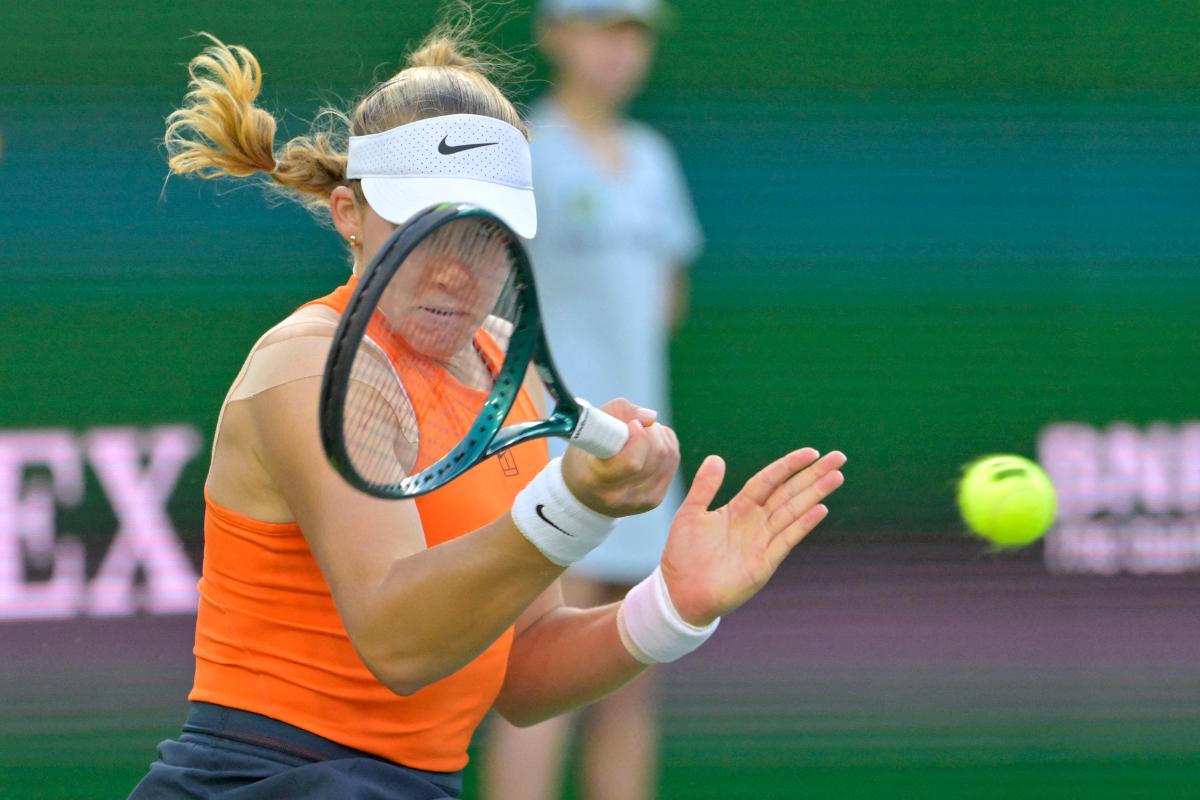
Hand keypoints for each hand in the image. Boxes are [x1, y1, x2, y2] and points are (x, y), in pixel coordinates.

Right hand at [561, 398, 678, 517]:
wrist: (584, 495)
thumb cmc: (584, 456)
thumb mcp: (587, 428)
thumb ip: (618, 412)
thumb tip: (651, 416)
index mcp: (597, 480)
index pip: (632, 462)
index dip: (639, 438)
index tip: (632, 424)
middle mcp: (620, 496)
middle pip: (657, 455)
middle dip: (651, 430)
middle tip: (636, 424)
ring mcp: (640, 501)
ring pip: (669, 456)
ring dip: (660, 435)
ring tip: (642, 432)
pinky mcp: (655, 499)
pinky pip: (673, 462)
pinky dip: (667, 444)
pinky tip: (651, 442)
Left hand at [660, 448, 846, 626]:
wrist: (680, 594)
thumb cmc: (683, 555)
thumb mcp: (691, 514)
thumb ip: (704, 487)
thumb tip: (716, 457)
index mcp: (739, 508)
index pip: (769, 480)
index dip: (788, 466)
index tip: (811, 452)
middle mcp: (755, 522)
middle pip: (789, 492)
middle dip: (813, 475)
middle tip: (839, 457)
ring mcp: (762, 542)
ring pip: (793, 511)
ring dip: (815, 494)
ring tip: (836, 477)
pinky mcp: (764, 563)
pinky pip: (787, 539)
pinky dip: (803, 524)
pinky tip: (820, 509)